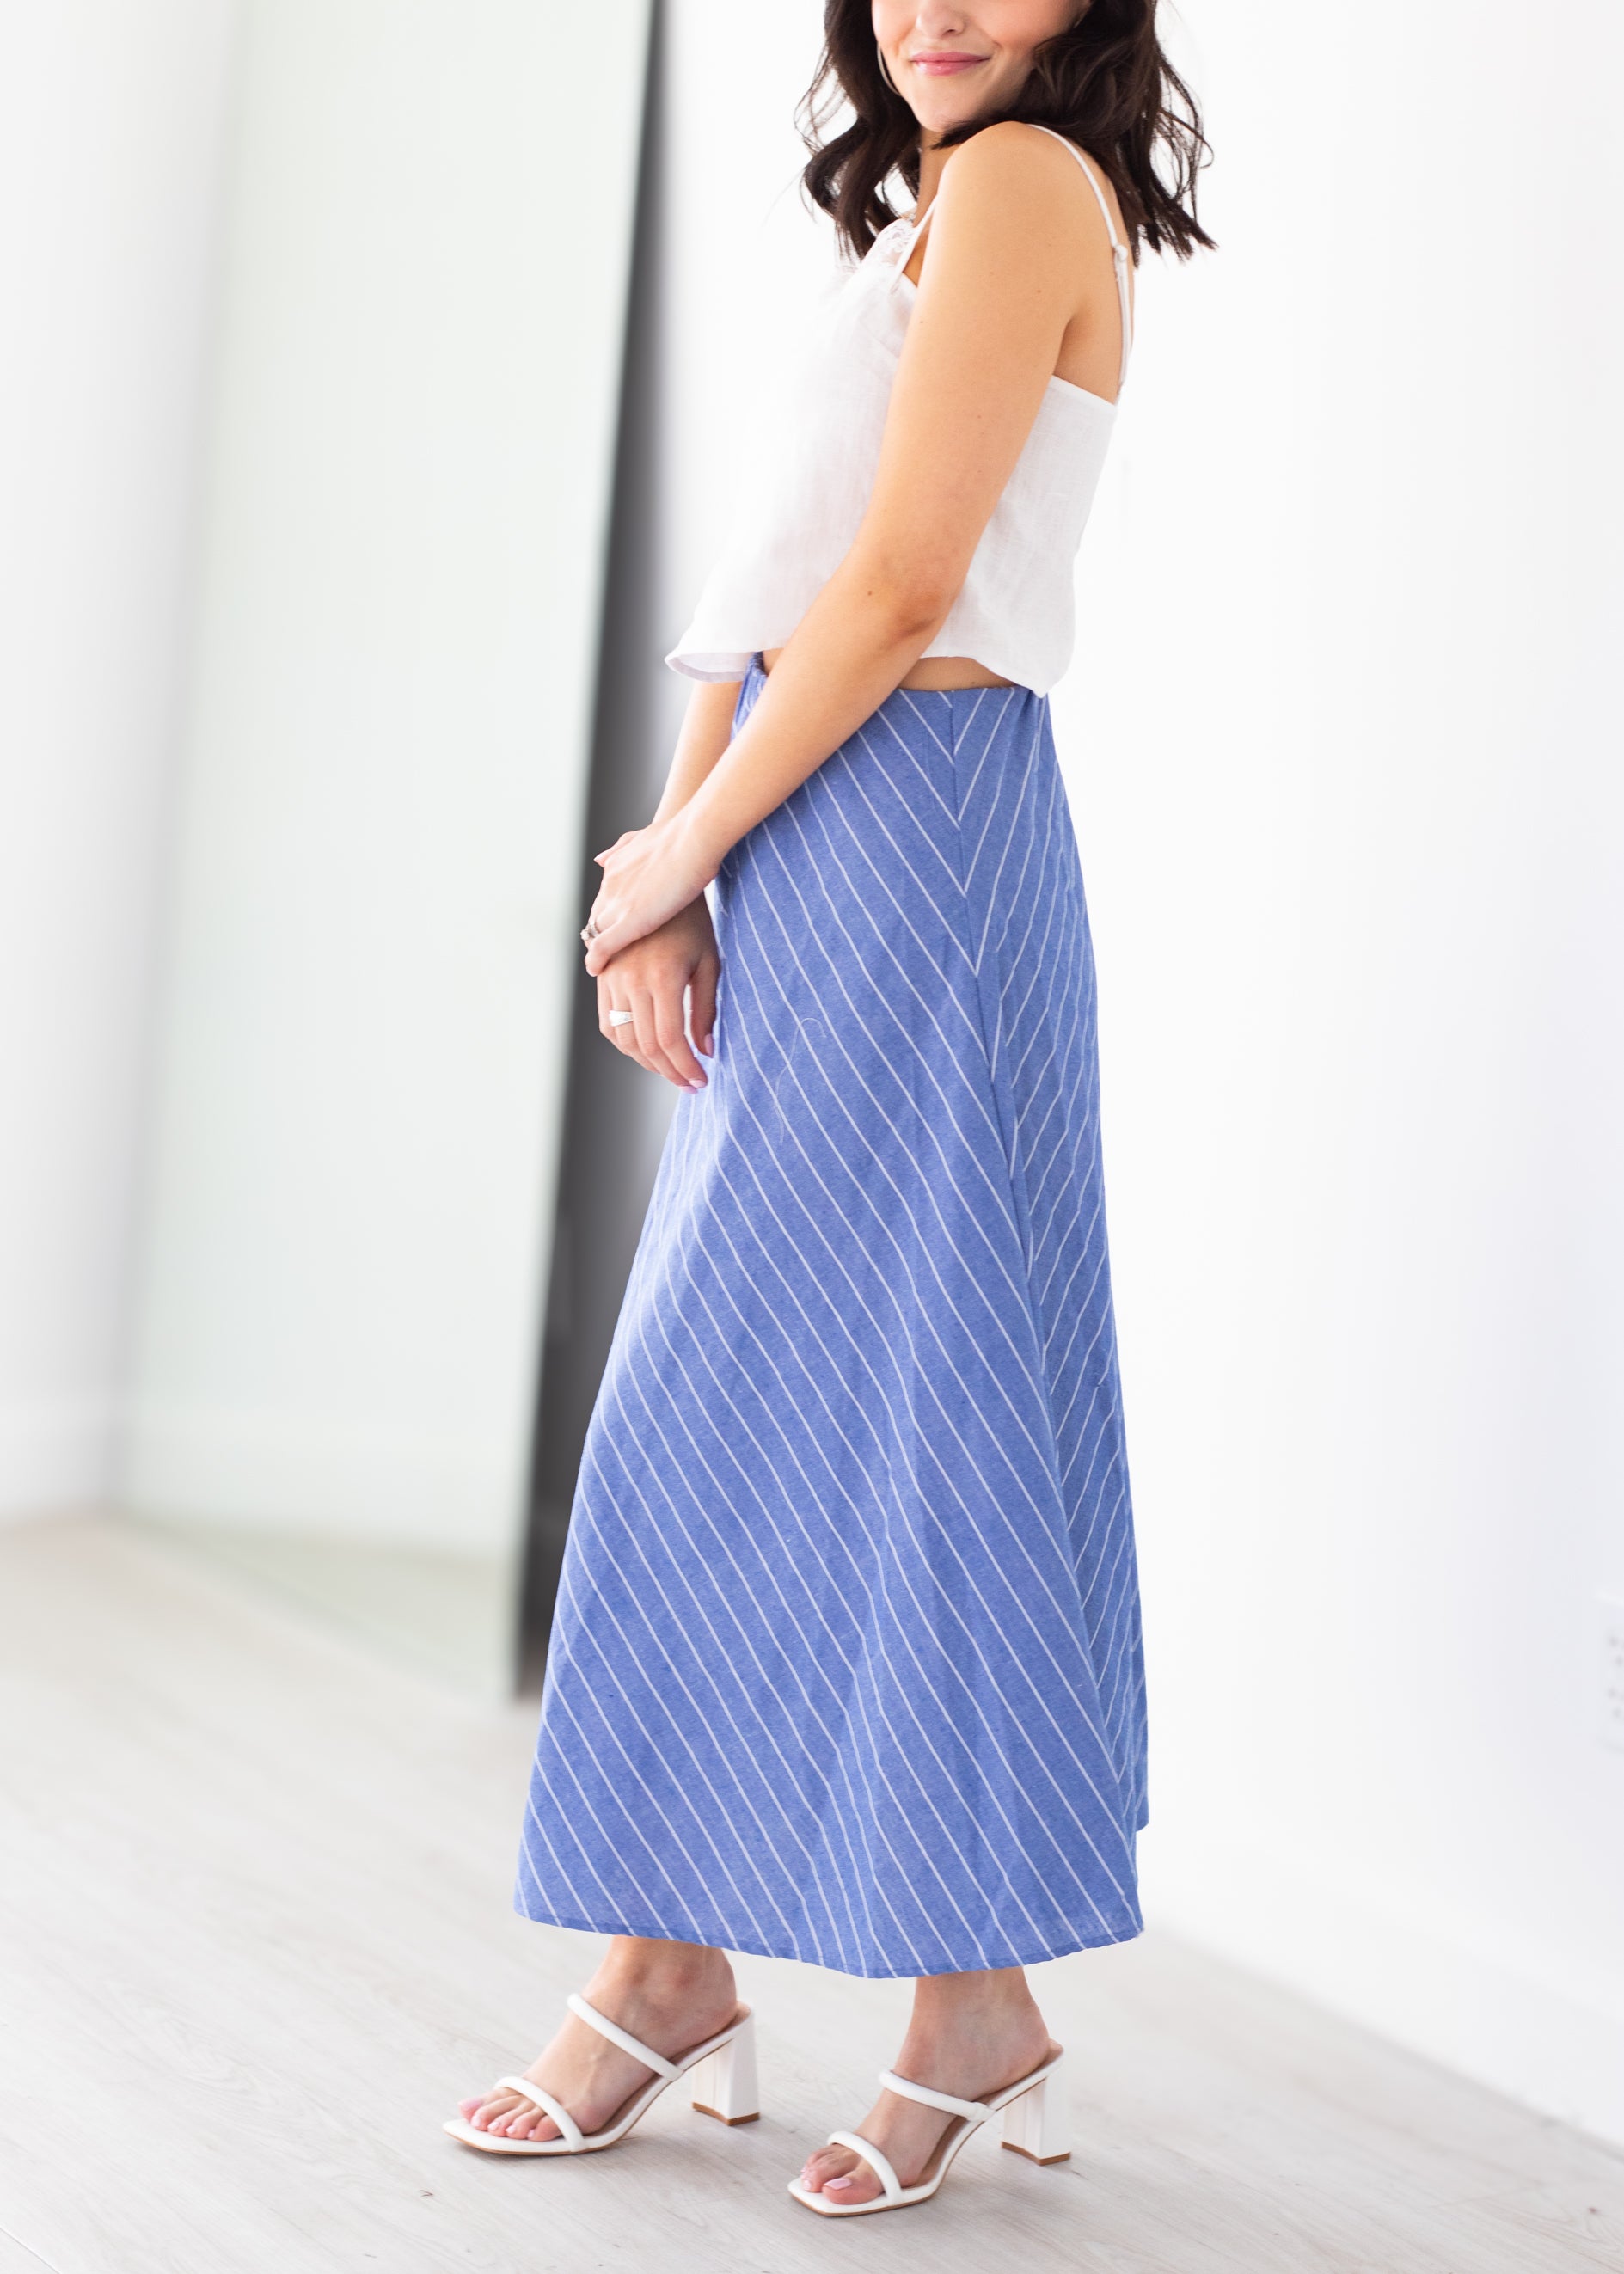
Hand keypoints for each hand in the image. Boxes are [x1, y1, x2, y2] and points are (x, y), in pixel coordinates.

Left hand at [582, 810, 718, 975]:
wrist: (694, 837)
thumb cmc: (686, 836)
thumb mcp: (645, 836)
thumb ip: (623, 848)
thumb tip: (600, 859)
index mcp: (616, 868)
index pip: (604, 902)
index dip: (609, 919)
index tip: (617, 934)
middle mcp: (611, 886)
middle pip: (596, 920)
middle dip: (600, 939)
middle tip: (609, 959)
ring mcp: (618, 903)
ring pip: (595, 935)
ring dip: (600, 954)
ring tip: (607, 971)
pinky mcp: (630, 920)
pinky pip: (602, 946)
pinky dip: (596, 960)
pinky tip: (597, 971)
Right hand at [597, 897, 719, 1090]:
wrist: (657, 881)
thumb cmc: (692, 922)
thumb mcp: (709, 962)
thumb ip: (706, 1009)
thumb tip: (705, 1051)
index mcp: (662, 976)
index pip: (671, 1040)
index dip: (685, 1067)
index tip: (700, 1082)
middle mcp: (631, 980)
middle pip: (646, 1045)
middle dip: (670, 1071)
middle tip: (689, 1084)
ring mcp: (611, 978)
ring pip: (623, 1038)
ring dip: (646, 1062)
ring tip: (670, 1070)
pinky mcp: (602, 977)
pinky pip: (607, 1022)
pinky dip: (625, 1043)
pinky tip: (646, 1050)